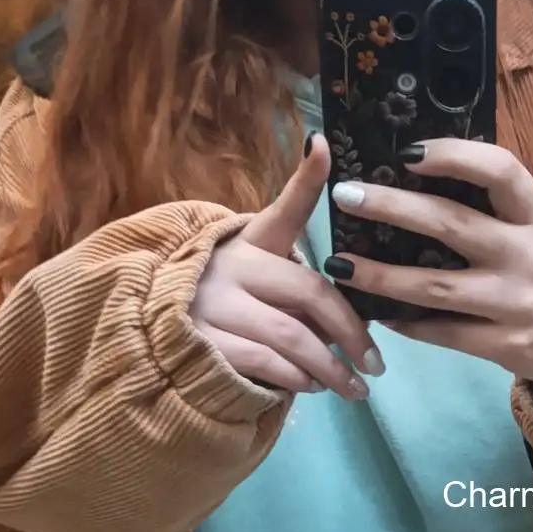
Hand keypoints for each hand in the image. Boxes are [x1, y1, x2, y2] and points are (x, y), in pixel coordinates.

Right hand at [190, 134, 382, 398]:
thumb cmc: (228, 298)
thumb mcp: (260, 267)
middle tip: (374, 364)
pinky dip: (296, 378)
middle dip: (351, 334)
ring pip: (291, 337)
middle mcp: (231, 268)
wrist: (157, 335)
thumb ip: (301, 261)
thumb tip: (341, 236)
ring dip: (329, 368)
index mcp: (250, 243)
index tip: (323, 145)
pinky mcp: (204, 345)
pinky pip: (264, 363)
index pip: (285, 210)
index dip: (306, 179)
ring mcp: (215, 306)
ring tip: (353, 386)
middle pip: (308, 294)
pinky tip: (311, 385)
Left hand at [324, 141, 532, 391]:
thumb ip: (493, 207)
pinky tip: (377, 313)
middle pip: (453, 225)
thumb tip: (415, 173)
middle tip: (346, 194)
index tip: (406, 151)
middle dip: (393, 207)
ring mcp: (517, 303)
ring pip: (436, 287)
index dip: (454, 155)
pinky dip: (406, 323)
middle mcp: (529, 256)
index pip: (501, 171)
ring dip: (380, 276)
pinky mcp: (506, 346)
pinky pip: (444, 333)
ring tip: (338, 265)